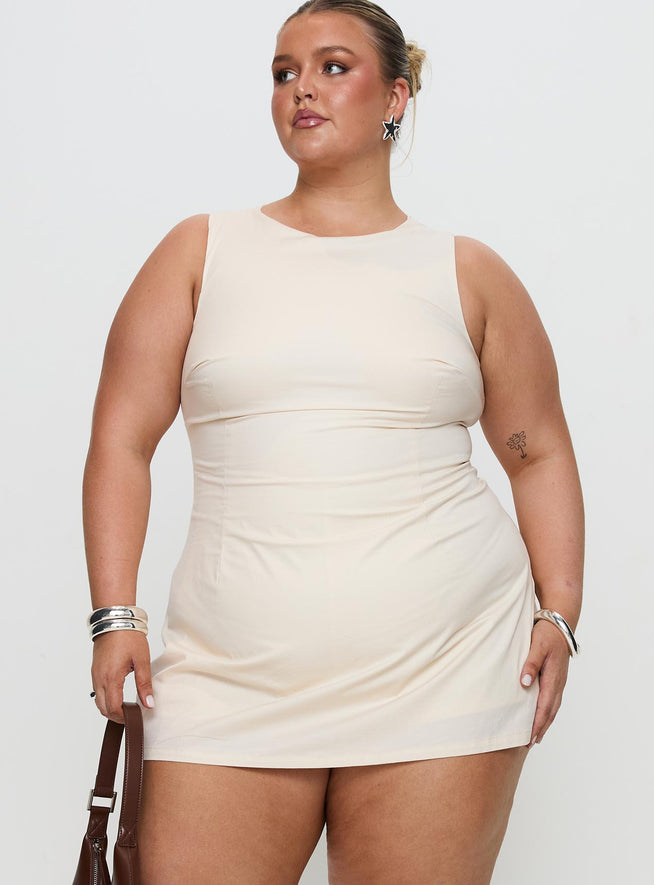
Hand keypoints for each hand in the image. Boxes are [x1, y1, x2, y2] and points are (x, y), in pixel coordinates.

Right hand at [90, 630, 153, 723]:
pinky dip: (105, 698)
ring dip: (109, 708)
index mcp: (111, 678)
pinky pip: (96, 691)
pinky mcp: (95, 671)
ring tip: (126, 707)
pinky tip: (118, 695)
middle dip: (116, 716)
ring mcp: (95, 675)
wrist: (115, 620)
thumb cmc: (129, 637)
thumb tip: (148, 704)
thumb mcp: (142, 661)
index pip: (113, 708)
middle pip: (103, 708)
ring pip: (98, 701)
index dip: (124, 717)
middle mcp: (99, 679)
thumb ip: (144, 684)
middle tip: (131, 716)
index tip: (135, 718)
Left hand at [520, 619, 570, 746]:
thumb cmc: (547, 633)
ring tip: (536, 736)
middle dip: (541, 728)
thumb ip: (530, 664)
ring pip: (553, 707)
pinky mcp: (557, 677)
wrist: (560, 623)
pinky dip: (547, 711)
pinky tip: (542, 715)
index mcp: (553, 677)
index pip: (544, 706)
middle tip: (530, 744)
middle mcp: (558, 682)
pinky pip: (553, 699)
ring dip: (545, 722)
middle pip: (550, 711)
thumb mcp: (536, 646)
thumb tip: (525, 683)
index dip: (537, 723)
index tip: (530, 738)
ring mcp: (559, 681)